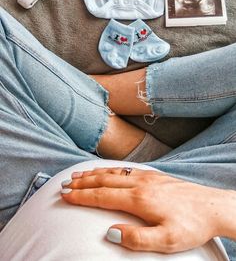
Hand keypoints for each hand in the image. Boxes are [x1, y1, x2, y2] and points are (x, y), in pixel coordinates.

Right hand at [61, 167, 231, 253]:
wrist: (213, 207)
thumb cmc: (191, 226)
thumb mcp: (166, 241)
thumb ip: (137, 239)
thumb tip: (111, 232)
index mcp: (139, 199)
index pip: (102, 196)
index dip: (82, 196)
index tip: (65, 196)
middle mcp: (140, 183)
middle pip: (104, 180)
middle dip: (82, 182)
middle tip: (64, 184)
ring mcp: (148, 177)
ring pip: (114, 172)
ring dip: (94, 173)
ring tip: (78, 175)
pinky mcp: (155, 175)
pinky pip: (126, 169)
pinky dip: (110, 169)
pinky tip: (107, 170)